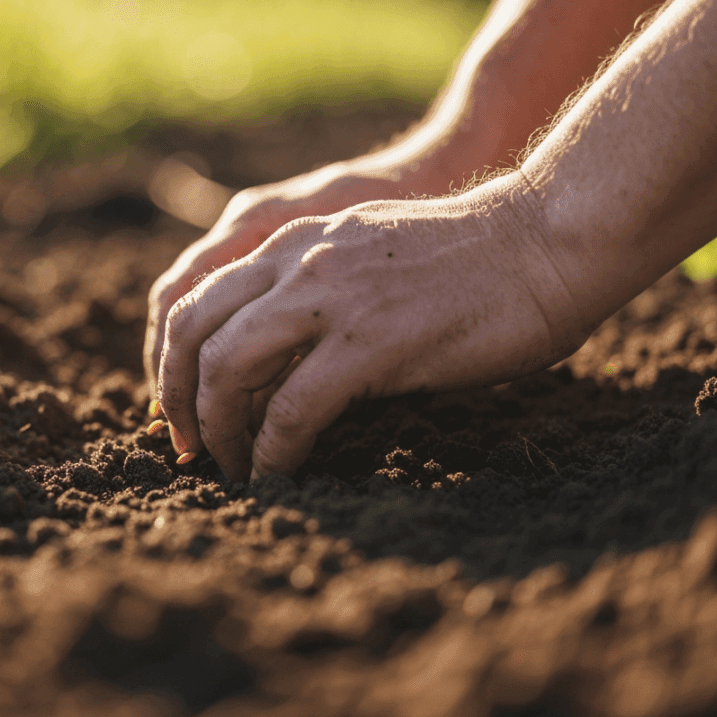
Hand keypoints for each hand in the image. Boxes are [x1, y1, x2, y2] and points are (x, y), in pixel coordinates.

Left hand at [156, 175, 586, 480]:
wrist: (544, 241)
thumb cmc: (468, 262)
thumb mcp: (365, 256)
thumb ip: (311, 293)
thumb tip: (271, 363)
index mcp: (293, 241)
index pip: (193, 299)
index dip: (172, 362)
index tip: (184, 407)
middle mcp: (296, 262)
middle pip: (189, 333)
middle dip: (176, 399)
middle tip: (189, 445)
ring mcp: (330, 299)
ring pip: (226, 370)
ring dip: (217, 430)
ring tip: (232, 467)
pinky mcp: (371, 343)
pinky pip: (292, 410)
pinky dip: (272, 452)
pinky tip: (277, 475)